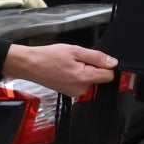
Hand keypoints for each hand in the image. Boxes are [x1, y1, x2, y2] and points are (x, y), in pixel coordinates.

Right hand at [3, 41, 117, 95]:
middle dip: (91, 67)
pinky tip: (65, 70)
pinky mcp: (70, 93)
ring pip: (90, 80)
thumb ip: (96, 57)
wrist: (30, 65)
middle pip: (99, 78)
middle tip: (75, 60)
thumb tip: (113, 63)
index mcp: (84, 78)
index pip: (108, 76)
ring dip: (83, 71)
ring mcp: (75, 93)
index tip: (93, 59)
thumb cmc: (49, 56)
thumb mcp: (75, 50)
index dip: (104, 65)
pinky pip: (81, 83)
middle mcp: (81, 89)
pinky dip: (77, 76)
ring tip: (68, 65)